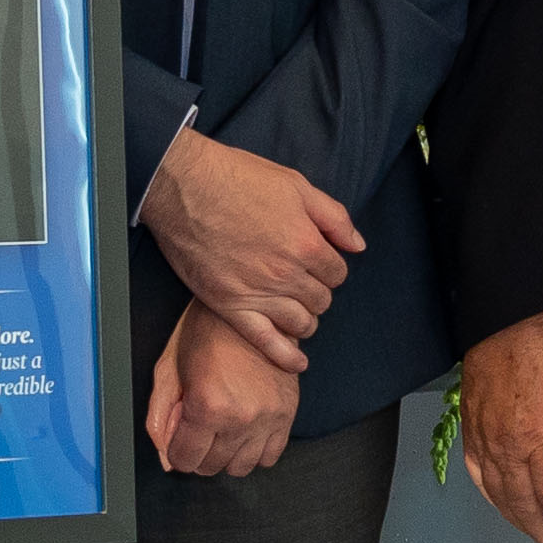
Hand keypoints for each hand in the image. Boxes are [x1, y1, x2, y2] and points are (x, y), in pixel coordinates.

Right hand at [139, 126, 357, 373]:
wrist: (184, 186)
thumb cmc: (238, 179)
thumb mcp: (296, 185)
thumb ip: (333, 217)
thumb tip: (358, 245)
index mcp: (306, 243)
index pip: (338, 273)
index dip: (331, 268)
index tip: (319, 264)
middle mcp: (286, 274)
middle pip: (321, 300)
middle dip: (318, 292)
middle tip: (304, 283)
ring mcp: (257, 293)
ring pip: (301, 323)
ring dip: (305, 319)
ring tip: (297, 310)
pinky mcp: (229, 305)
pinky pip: (265, 341)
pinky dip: (285, 356)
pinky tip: (297, 363)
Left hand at [146, 300, 301, 476]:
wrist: (250, 308)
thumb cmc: (205, 333)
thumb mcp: (168, 371)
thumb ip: (159, 418)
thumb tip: (165, 458)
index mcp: (207, 406)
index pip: (184, 460)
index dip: (177, 449)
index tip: (180, 436)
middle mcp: (240, 417)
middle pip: (211, 466)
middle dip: (199, 452)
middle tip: (199, 427)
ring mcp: (267, 418)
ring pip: (241, 468)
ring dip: (226, 455)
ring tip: (221, 430)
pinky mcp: (287, 413)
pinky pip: (270, 457)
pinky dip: (254, 451)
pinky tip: (244, 431)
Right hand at [454, 305, 542, 542]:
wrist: (512, 312)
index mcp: (542, 439)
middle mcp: (508, 446)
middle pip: (524, 503)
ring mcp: (485, 437)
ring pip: (498, 493)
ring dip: (517, 517)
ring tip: (535, 530)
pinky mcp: (471, 425)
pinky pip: (476, 471)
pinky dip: (489, 493)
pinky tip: (500, 500)